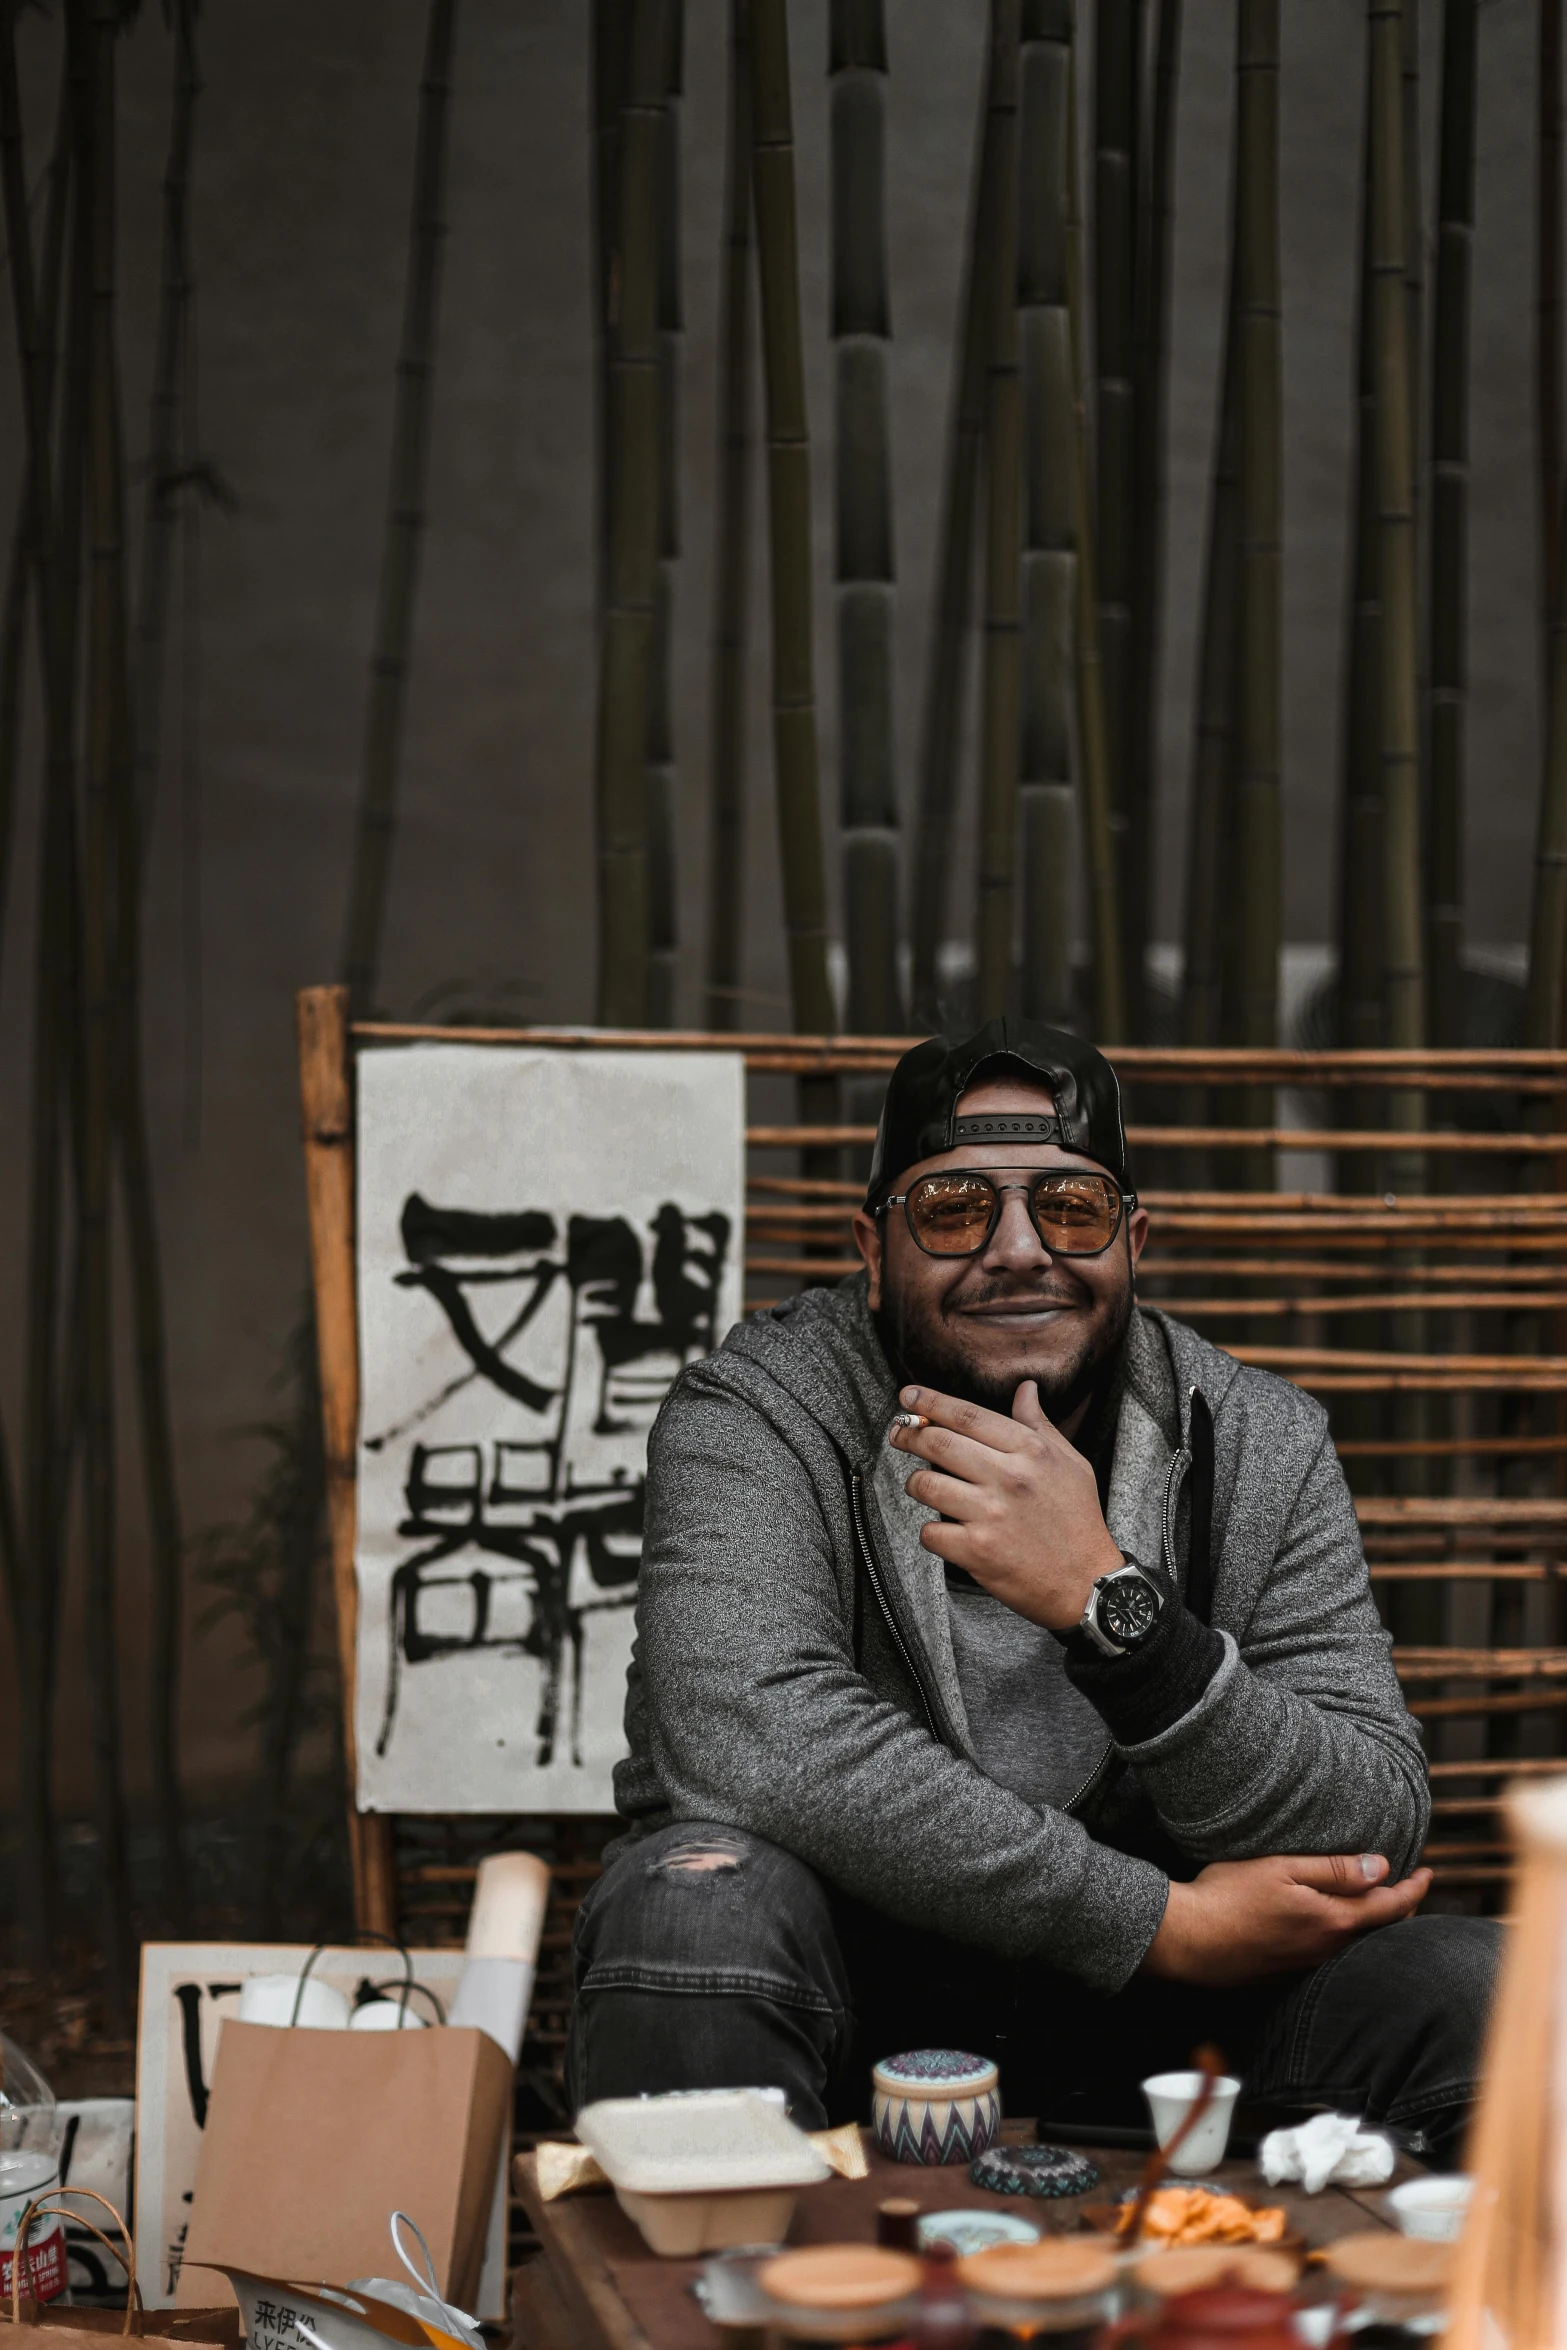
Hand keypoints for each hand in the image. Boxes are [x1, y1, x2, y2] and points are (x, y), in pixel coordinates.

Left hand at [888, 1379, 1122, 1630]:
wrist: (1087, 1582)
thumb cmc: (1079, 1520)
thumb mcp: (1071, 1463)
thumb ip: (1039, 1425)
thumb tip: (1025, 1388)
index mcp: (1030, 1451)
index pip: (968, 1415)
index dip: (931, 1401)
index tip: (908, 1396)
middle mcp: (1008, 1478)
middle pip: (938, 1443)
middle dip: (909, 1435)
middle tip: (898, 1435)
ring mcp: (990, 1515)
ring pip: (925, 1485)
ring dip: (915, 1483)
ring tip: (921, 1485)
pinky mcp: (977, 1551)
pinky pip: (930, 1532)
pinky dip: (930, 1531)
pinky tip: (943, 1531)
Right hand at [1141, 1852, 1432, 1986]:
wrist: (1189, 1941)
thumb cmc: (1229, 1897)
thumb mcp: (1282, 1867)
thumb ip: (1334, 1870)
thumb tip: (1381, 1867)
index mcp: (1332, 1921)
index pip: (1389, 1906)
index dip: (1413, 1888)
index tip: (1429, 1872)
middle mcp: (1328, 1949)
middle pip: (1380, 1930)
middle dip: (1400, 1907)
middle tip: (1409, 1885)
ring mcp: (1309, 1965)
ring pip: (1358, 1944)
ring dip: (1375, 1923)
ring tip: (1379, 1901)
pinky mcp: (1289, 1972)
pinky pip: (1334, 1954)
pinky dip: (1349, 1936)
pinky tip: (1337, 1925)